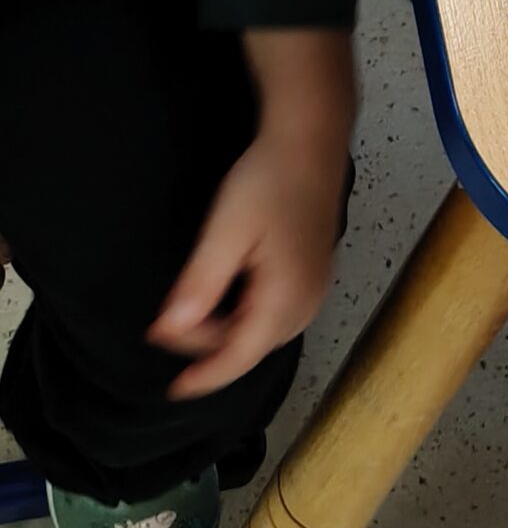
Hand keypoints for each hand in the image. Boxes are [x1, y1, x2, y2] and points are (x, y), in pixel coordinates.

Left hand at [150, 132, 342, 398]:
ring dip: (228, 329)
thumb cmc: (269, 180)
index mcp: (286, 299)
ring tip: (197, 303)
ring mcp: (317, 287)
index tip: (174, 389)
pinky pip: (278, 312)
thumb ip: (200, 285)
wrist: (311, 138)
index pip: (240, 358)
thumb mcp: (226, 231)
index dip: (204, 377)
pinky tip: (231, 290)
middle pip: (251, 347)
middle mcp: (308, 302)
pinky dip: (248, 314)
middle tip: (172, 316)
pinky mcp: (315, 272)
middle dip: (210, 344)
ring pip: (265, 331)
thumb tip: (170, 331)